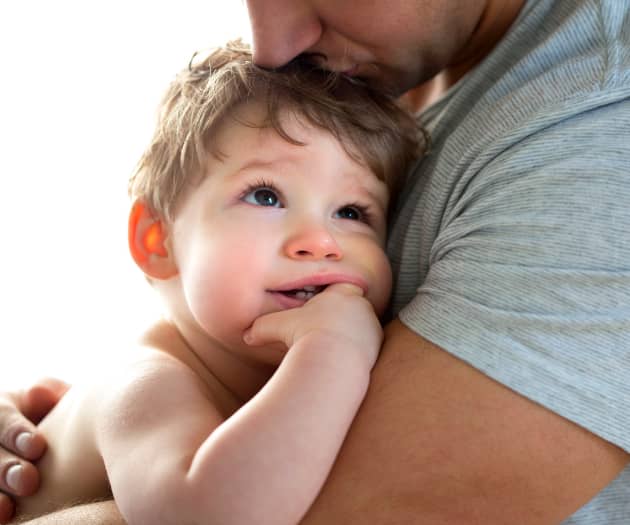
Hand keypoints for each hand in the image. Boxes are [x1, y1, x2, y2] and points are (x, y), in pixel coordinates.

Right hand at [0, 378, 68, 523]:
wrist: (69, 444)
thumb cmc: (67, 415)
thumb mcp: (59, 400)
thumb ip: (53, 395)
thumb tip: (38, 392)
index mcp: (4, 407)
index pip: (2, 417)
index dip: (16, 433)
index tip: (37, 447)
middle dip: (5, 468)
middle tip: (29, 481)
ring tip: (8, 507)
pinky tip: (4, 515)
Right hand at [244, 283, 382, 369]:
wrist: (331, 359)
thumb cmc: (303, 337)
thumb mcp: (276, 327)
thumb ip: (261, 327)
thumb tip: (246, 335)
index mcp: (338, 293)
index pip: (338, 287)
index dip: (329, 298)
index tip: (319, 311)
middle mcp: (359, 304)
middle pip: (351, 305)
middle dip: (341, 315)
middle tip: (326, 329)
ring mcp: (371, 323)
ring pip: (361, 323)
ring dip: (351, 332)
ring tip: (335, 346)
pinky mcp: (378, 342)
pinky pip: (368, 341)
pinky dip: (359, 348)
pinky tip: (344, 357)